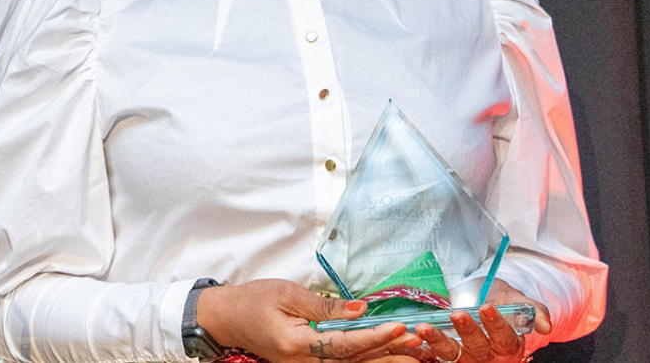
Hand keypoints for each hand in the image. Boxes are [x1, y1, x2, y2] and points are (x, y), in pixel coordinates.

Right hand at [198, 279, 423, 361]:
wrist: (228, 318)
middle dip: (389, 355)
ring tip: (414, 354)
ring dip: (383, 360)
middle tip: (421, 348)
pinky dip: (366, 360)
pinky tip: (386, 356)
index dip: (374, 336)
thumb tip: (362, 310)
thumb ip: (326, 306)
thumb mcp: (287, 293)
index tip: (400, 326)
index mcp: (297, 344)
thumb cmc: (253, 300)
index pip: (344, 344)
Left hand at [414, 279, 551, 362]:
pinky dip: (422, 348)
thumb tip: (546, 325)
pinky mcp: (447, 357)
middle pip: (477, 347)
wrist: (482, 302)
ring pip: (452, 354)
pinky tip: (412, 337)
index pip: (504, 337)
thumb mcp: (519, 302)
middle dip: (467, 331)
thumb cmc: (502, 302)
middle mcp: (488, 357)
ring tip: (424, 327)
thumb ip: (533, 311)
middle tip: (457, 314)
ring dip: (437, 341)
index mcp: (508, 346)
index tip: (487, 307)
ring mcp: (466, 359)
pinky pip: (434, 356)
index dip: (496, 324)